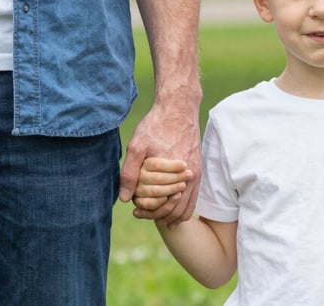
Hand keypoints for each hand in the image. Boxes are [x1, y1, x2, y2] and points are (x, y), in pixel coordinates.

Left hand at [119, 92, 201, 225]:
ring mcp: (197, 173)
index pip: (163, 205)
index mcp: (175, 172)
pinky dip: (182, 206)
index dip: (148, 212)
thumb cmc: (157, 124)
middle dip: (159, 216)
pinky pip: (193, 196)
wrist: (179, 108)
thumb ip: (130, 173)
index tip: (135, 211)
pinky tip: (169, 204)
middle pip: (176, 210)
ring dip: (171, 214)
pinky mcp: (198, 169)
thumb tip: (125, 198)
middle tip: (142, 214)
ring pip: (187, 206)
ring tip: (155, 214)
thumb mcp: (137, 146)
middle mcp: (191, 176)